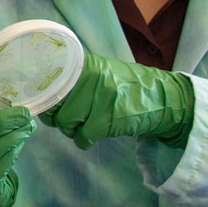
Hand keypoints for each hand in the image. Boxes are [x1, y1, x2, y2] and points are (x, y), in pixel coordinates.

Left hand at [43, 53, 195, 148]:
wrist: (163, 98)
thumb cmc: (128, 87)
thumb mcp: (101, 71)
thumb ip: (76, 78)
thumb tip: (44, 94)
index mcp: (84, 64)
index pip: (48, 82)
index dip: (43, 98)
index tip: (44, 105)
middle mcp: (90, 78)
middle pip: (54, 106)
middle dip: (58, 118)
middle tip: (69, 119)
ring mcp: (99, 98)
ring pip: (65, 123)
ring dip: (71, 130)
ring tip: (84, 126)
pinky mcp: (108, 120)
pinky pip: (82, 137)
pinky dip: (83, 141)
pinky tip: (91, 136)